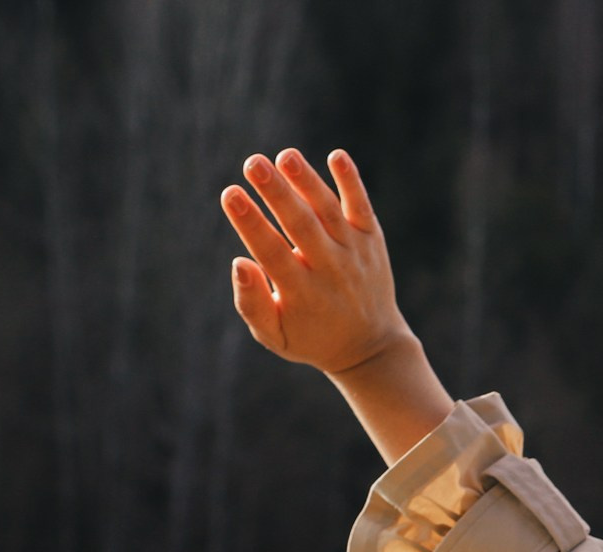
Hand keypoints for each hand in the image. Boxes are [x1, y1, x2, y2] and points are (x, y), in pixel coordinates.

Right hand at [222, 147, 410, 375]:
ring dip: (308, 182)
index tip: (231, 194)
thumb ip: (253, 305)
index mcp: (302, 293)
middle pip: (301, 225)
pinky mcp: (371, 240)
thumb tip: (238, 263)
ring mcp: (354, 252)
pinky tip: (336, 156)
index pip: (272, 252)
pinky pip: (361, 208)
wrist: (371, 346)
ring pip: (329, 212)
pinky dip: (352, 183)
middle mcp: (330, 269)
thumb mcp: (276, 336)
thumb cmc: (311, 337)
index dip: (250, 223)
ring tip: (286, 156)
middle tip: (252, 163)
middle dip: (276, 193)